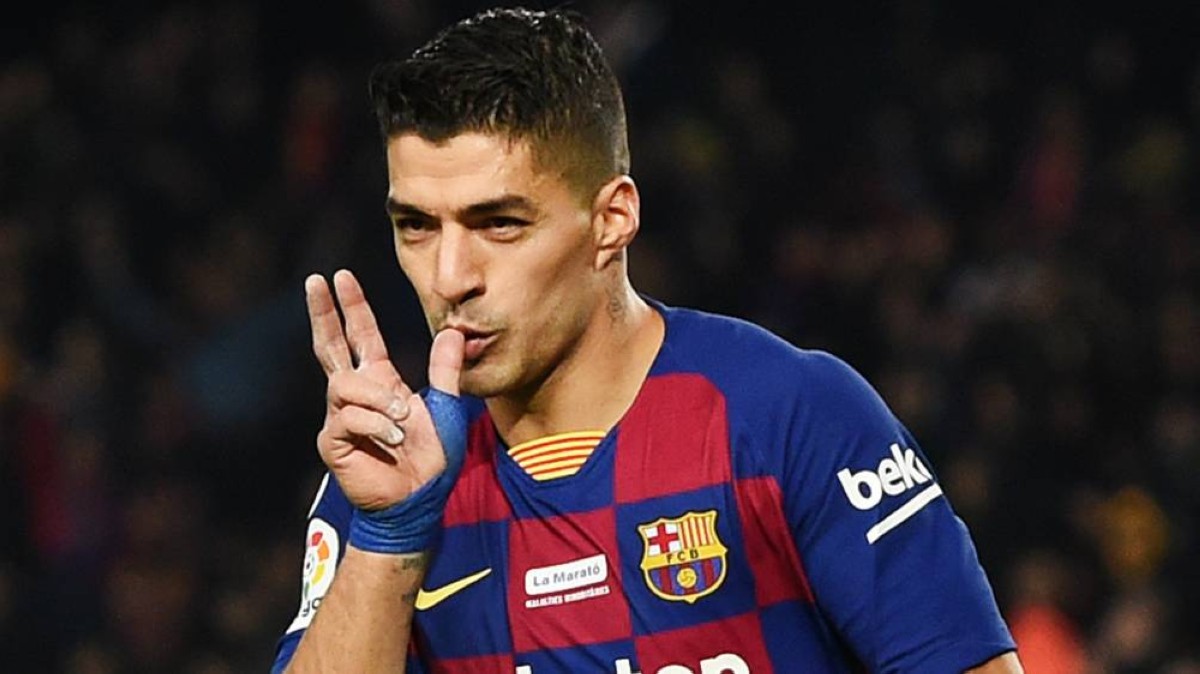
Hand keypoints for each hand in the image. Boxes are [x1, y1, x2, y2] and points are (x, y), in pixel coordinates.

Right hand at [305, 269, 464, 511]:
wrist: (419, 500)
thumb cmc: (430, 460)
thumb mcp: (446, 408)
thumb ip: (446, 372)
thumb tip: (453, 332)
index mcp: (380, 382)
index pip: (361, 336)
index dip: (352, 307)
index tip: (340, 276)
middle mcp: (355, 395)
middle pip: (329, 346)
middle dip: (323, 313)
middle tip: (316, 280)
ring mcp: (339, 417)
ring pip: (345, 385)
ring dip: (379, 399)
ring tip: (402, 420)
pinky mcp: (332, 441)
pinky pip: (349, 418)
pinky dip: (377, 425)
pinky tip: (394, 440)